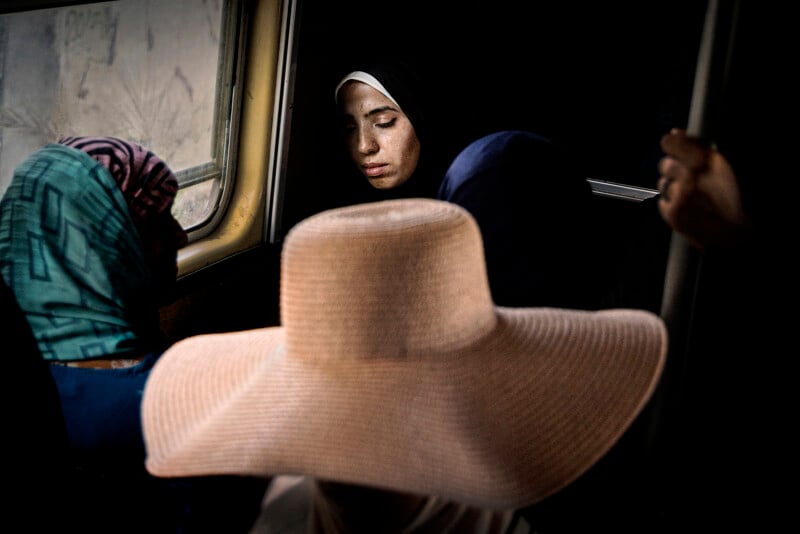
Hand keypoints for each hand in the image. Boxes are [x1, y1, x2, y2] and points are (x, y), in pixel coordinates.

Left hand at [657, 129, 750, 250]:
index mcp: (708, 160)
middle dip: (673, 170)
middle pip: (664, 164)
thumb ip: (697, 149)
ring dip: (673, 188)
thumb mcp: (722, 167)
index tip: (671, 146)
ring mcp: (681, 194)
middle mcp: (692, 174)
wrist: (734, 233)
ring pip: (663, 183)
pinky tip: (688, 209)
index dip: (670, 144)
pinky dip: (671, 204)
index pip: (672, 143)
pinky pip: (662, 201)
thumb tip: (674, 133)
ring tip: (693, 198)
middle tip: (690, 181)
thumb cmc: (730, 198)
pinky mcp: (673, 211)